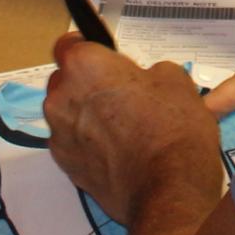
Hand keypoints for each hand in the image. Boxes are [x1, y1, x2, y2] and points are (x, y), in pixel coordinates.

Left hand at [44, 35, 220, 223]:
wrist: (167, 191)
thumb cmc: (172, 128)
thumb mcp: (175, 80)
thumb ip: (146, 71)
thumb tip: (142, 81)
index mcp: (85, 66)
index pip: (69, 43)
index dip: (89, 49)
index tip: (107, 59)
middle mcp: (61, 97)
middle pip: (67, 81)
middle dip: (89, 85)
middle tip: (124, 96)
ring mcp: (59, 135)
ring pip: (68, 113)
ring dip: (87, 115)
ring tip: (124, 130)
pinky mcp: (65, 166)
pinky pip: (73, 143)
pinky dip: (89, 144)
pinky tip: (119, 153)